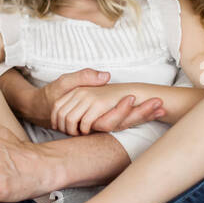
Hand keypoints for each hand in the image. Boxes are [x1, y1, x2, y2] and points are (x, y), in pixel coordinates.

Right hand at [36, 69, 163, 134]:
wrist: (41, 109)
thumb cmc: (52, 95)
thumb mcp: (65, 82)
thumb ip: (84, 78)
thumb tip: (106, 76)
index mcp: (89, 117)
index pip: (114, 118)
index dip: (132, 111)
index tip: (148, 101)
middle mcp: (95, 125)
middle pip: (125, 123)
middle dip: (144, 114)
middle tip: (162, 106)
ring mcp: (96, 127)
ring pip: (125, 124)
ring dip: (144, 116)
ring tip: (162, 109)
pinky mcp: (98, 126)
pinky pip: (119, 122)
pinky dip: (137, 115)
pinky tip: (153, 110)